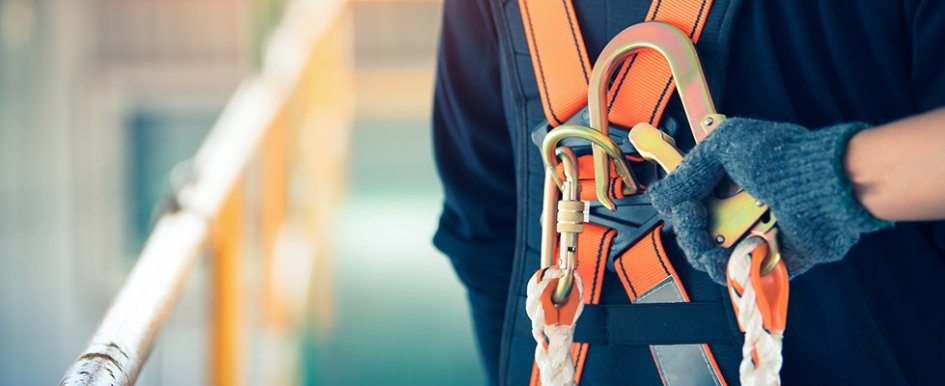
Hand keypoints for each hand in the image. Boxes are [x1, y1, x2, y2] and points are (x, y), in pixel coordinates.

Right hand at [647, 118, 891, 283]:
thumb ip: (686, 172)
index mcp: (728, 178)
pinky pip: (741, 274)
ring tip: (714, 251)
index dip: (679, 206)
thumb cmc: (783, 159)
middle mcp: (741, 205)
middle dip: (689, 233)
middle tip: (697, 223)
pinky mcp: (772, 259)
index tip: (683, 206)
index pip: (688, 200)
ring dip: (705, 254)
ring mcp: (756, 233)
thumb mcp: (722, 146)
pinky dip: (733, 270)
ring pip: (712, 257)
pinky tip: (734, 259)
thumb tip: (659, 197)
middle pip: (696, 231)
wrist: (825, 188)